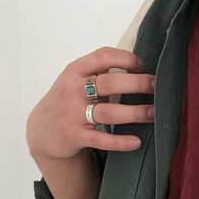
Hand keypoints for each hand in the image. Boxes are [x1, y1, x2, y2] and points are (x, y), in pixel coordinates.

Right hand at [26, 46, 155, 161]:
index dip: (126, 58)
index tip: (142, 66)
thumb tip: (139, 70)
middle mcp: (73, 90)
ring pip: (108, 112)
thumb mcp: (76, 80)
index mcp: (75, 70)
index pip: (104, 56)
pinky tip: (135, 142)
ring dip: (135, 112)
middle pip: (110, 83)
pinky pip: (100, 139)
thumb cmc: (67, 101)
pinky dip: (119, 141)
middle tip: (157, 87)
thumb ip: (100, 73)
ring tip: (154, 114)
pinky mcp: (74, 135)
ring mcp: (73, 114)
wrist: (41, 131)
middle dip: (137, 83)